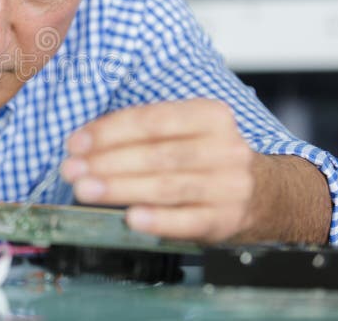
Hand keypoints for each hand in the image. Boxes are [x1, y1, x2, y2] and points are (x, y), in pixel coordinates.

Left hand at [60, 99, 255, 242]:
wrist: (265, 193)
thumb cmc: (207, 157)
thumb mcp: (186, 131)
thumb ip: (142, 132)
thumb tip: (85, 144)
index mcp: (210, 116)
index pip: (152, 120)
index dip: (109, 131)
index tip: (76, 143)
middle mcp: (224, 148)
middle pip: (156, 154)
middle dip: (106, 162)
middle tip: (72, 170)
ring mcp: (228, 186)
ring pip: (166, 186)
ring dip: (120, 189)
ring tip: (85, 191)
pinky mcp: (226, 219)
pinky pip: (187, 221)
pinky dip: (158, 220)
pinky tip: (131, 219)